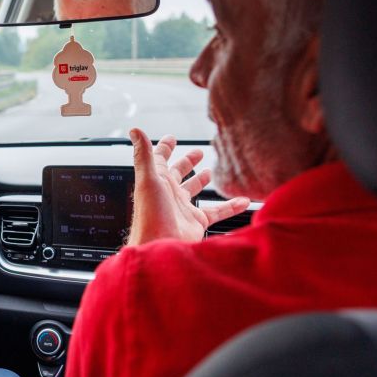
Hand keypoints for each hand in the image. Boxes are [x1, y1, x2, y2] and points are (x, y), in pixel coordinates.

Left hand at [126, 128, 249, 244]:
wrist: (160, 247)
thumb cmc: (151, 215)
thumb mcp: (148, 179)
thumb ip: (144, 155)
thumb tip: (135, 130)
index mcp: (157, 180)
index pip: (159, 159)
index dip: (165, 148)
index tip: (172, 138)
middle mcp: (169, 193)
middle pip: (178, 173)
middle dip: (186, 162)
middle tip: (198, 152)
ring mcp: (182, 208)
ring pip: (195, 190)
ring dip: (202, 181)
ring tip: (211, 172)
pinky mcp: (196, 222)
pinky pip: (216, 211)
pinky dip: (230, 206)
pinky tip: (241, 199)